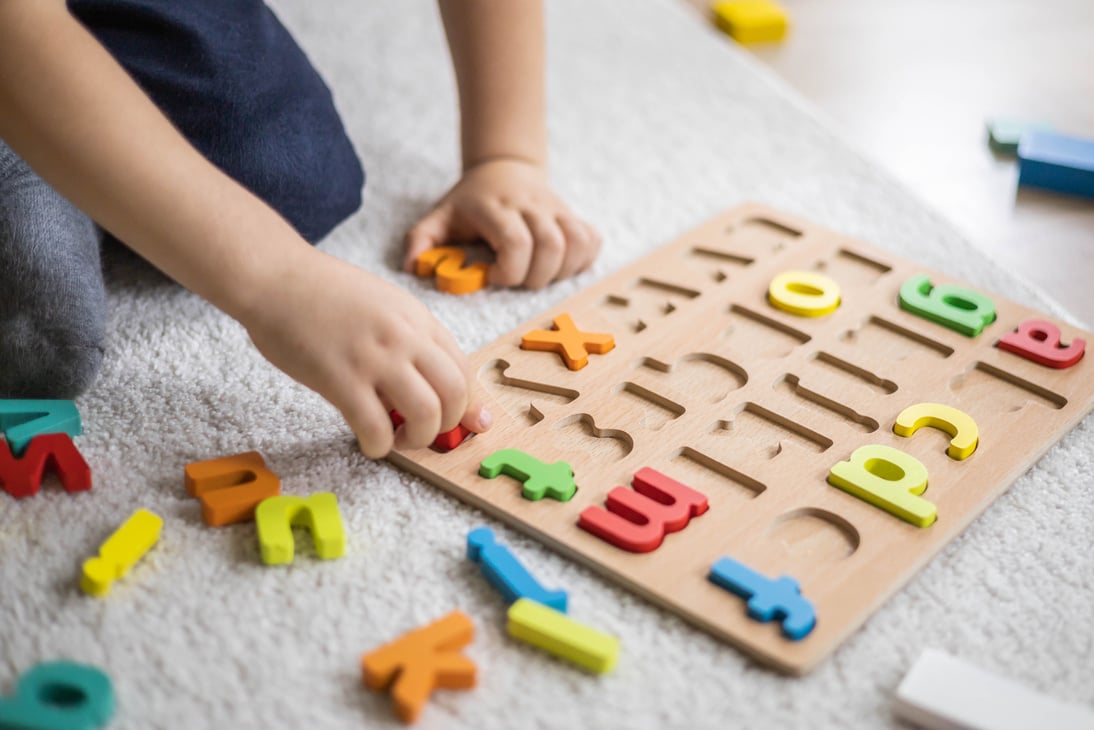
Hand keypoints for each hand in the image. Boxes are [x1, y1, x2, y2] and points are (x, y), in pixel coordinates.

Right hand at [243, 247, 490, 457]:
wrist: (274, 276)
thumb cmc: (321, 292)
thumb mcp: (382, 303)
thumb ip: (408, 336)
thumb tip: (425, 380)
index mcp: (417, 318)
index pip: (463, 367)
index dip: (468, 404)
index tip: (467, 424)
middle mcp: (404, 336)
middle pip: (455, 393)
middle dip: (448, 424)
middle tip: (424, 432)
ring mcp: (374, 357)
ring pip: (425, 414)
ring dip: (418, 439)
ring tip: (398, 439)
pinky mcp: (340, 378)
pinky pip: (375, 427)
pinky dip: (379, 446)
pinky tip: (370, 443)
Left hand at [403, 158, 600, 289]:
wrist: (503, 166)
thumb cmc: (469, 201)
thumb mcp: (439, 215)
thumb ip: (421, 240)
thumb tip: (412, 267)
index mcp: (496, 207)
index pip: (516, 242)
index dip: (509, 270)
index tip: (493, 276)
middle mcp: (531, 205)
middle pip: (551, 246)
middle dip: (536, 277)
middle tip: (517, 279)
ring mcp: (556, 209)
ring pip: (576, 243)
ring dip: (562, 271)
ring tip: (539, 275)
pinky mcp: (572, 214)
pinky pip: (592, 239)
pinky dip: (583, 258)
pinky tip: (561, 265)